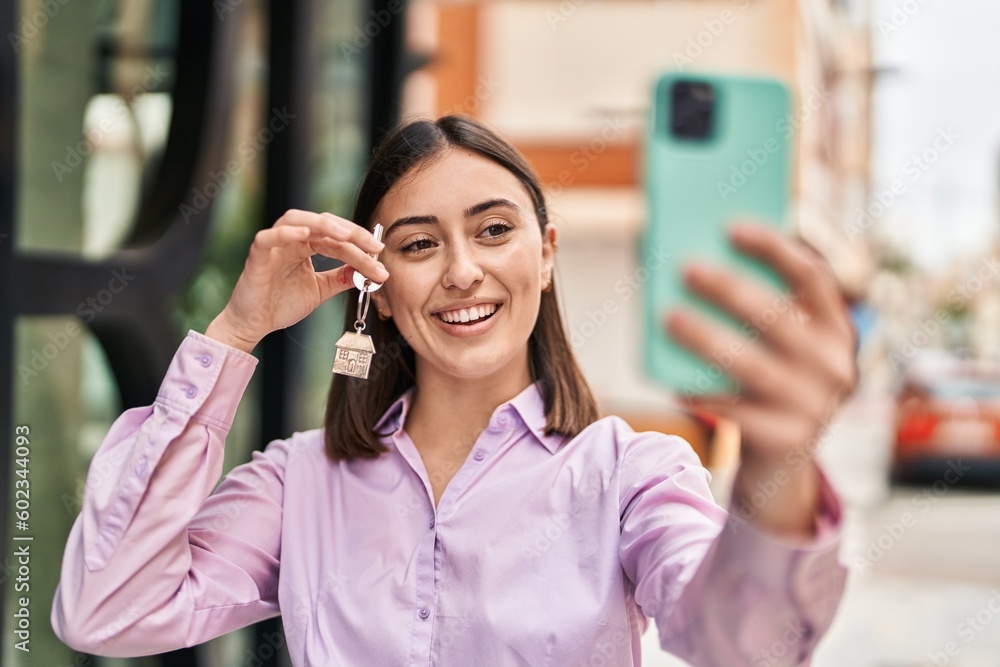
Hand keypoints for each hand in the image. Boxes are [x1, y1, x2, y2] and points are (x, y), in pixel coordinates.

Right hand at [205, 210, 387, 352]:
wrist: (253, 324)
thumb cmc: (281, 305)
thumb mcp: (319, 290)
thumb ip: (340, 278)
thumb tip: (366, 271)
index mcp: (305, 246)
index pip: (337, 236)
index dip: (360, 242)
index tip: (381, 254)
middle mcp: (290, 239)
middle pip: (323, 224)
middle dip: (351, 233)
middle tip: (374, 246)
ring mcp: (273, 245)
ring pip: (296, 220)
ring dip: (322, 224)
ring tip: (345, 236)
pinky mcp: (257, 256)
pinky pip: (268, 237)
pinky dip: (285, 233)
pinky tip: (305, 236)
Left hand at [665, 222, 857, 467]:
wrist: (781, 462)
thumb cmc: (765, 384)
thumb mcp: (776, 347)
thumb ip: (754, 310)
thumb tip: (690, 261)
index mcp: (836, 329)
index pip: (812, 276)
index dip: (774, 248)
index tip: (731, 226)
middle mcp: (835, 365)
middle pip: (776, 317)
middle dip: (729, 289)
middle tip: (684, 268)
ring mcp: (814, 405)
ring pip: (751, 364)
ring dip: (706, 337)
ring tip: (668, 317)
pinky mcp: (787, 439)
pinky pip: (735, 411)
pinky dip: (703, 393)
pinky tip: (674, 381)